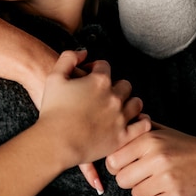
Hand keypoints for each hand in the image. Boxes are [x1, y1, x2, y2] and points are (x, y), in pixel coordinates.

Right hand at [39, 50, 150, 169]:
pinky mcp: (122, 137)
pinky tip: (135, 120)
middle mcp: (114, 97)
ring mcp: (120, 117)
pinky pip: (142, 126)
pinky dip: (141, 121)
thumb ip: (69, 58)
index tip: (88, 75)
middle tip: (104, 93)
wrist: (56, 142)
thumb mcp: (55, 76)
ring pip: (136, 103)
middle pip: (124, 84)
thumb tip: (83, 53)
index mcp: (99, 81)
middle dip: (115, 85)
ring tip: (119, 106)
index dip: (95, 68)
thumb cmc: (53, 110)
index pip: (104, 66)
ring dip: (129, 101)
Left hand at [106, 122, 195, 195]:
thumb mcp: (160, 130)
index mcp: (149, 139)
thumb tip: (115, 130)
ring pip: (135, 194)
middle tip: (138, 175)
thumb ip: (137, 130)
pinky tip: (162, 190)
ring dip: (142, 190)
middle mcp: (156, 157)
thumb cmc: (183, 145)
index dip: (116, 165)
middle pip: (121, 179)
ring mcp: (167, 179)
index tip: (123, 165)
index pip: (113, 160)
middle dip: (127, 179)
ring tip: (154, 181)